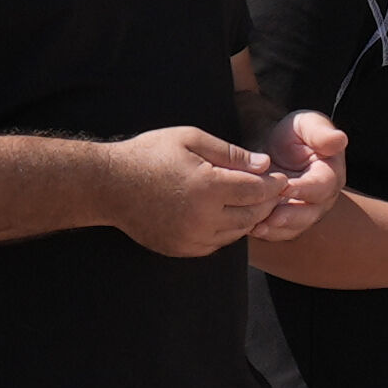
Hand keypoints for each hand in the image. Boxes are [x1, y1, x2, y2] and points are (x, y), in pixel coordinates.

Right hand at [104, 121, 282, 255]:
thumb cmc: (149, 154)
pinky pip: (217, 244)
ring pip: (237, 233)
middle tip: (270, 190)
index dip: (273, 183)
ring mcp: (192, 237)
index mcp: (208, 187)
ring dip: (248, 218)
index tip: (279, 176)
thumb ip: (230, 153)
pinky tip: (223, 214)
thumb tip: (264, 164)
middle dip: (266, 202)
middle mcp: (203, 217)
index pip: (258, 191)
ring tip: (248, 200)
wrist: (109, 185)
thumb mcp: (190, 139)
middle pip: (253, 215)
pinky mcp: (182, 249)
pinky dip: (226, 231)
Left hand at [251, 108, 351, 242]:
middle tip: (272, 217)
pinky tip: (250, 229)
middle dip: (290, 216)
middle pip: (310, 213)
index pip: (322, 186)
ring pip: (294, 227)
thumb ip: (321, 132)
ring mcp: (304, 212)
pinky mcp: (287, 221)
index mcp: (330, 174)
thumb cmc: (293, 133)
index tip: (285, 187)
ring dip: (276, 229)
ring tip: (257, 228)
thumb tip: (339, 139)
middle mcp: (321, 199)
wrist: (274, 145)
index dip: (305, 189)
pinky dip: (266, 233)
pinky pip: (279, 233)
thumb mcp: (307, 124)